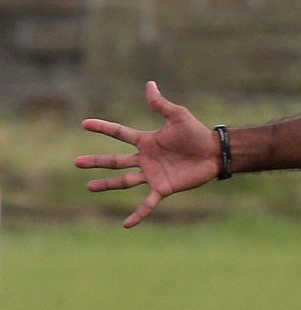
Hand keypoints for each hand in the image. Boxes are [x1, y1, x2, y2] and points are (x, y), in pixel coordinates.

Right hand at [76, 81, 221, 226]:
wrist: (214, 153)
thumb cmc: (197, 133)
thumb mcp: (178, 116)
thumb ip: (161, 104)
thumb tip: (149, 84)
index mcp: (147, 141)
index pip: (120, 133)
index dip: (103, 128)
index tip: (84, 124)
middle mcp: (146, 159)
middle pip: (116, 160)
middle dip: (96, 162)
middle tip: (77, 162)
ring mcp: (153, 174)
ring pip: (125, 181)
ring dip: (108, 184)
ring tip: (89, 187)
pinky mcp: (164, 188)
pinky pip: (148, 203)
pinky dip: (138, 214)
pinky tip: (126, 225)